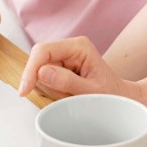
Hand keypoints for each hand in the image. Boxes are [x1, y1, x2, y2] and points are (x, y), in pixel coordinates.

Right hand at [18, 37, 143, 103]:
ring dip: (49, 88)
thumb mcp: (91, 92)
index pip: (43, 51)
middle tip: (59, 97)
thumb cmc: (111, 95)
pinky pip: (45, 79)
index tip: (25, 90)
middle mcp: (70, 48)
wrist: (121, 99)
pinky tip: (66, 95)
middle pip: (38, 59)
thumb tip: (42, 72)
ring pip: (40, 71)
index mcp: (78, 46)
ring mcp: (64, 57)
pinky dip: (51, 90)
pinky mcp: (61, 67)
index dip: (31, 69)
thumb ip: (67, 82)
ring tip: (69, 96)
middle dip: (41, 81)